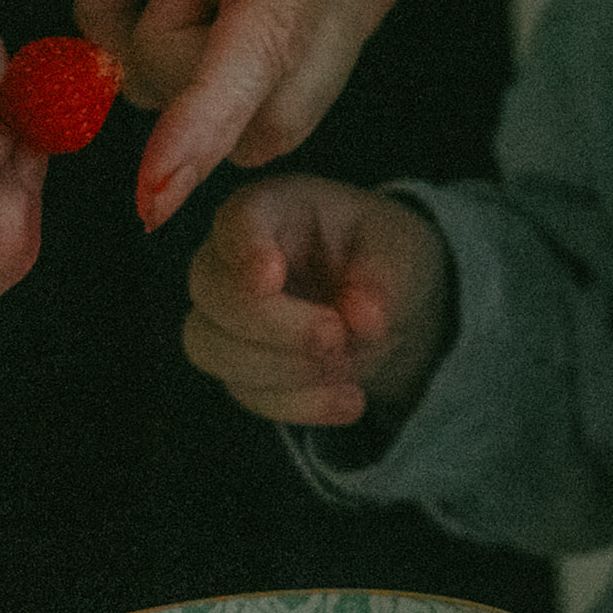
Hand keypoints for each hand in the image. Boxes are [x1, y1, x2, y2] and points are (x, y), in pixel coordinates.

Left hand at [0, 0, 414, 228]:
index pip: (268, 36)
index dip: (206, 120)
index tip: (150, 198)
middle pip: (273, 105)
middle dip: (176, 73)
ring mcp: (361, 4)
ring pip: (259, 119)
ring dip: (173, 67)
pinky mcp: (336, 34)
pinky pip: (247, 105)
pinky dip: (185, 68)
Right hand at [183, 174, 449, 425]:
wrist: (390, 310)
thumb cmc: (385, 258)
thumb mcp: (403, 252)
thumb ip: (383, 276)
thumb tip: (361, 317)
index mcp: (273, 209)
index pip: (236, 220)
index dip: (244, 250)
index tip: (269, 278)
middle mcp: (232, 259)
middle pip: (210, 290)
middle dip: (271, 324)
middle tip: (336, 336)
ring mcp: (225, 316)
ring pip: (209, 347)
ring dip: (281, 370)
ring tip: (350, 370)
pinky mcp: (237, 367)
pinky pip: (246, 393)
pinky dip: (299, 404)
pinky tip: (352, 399)